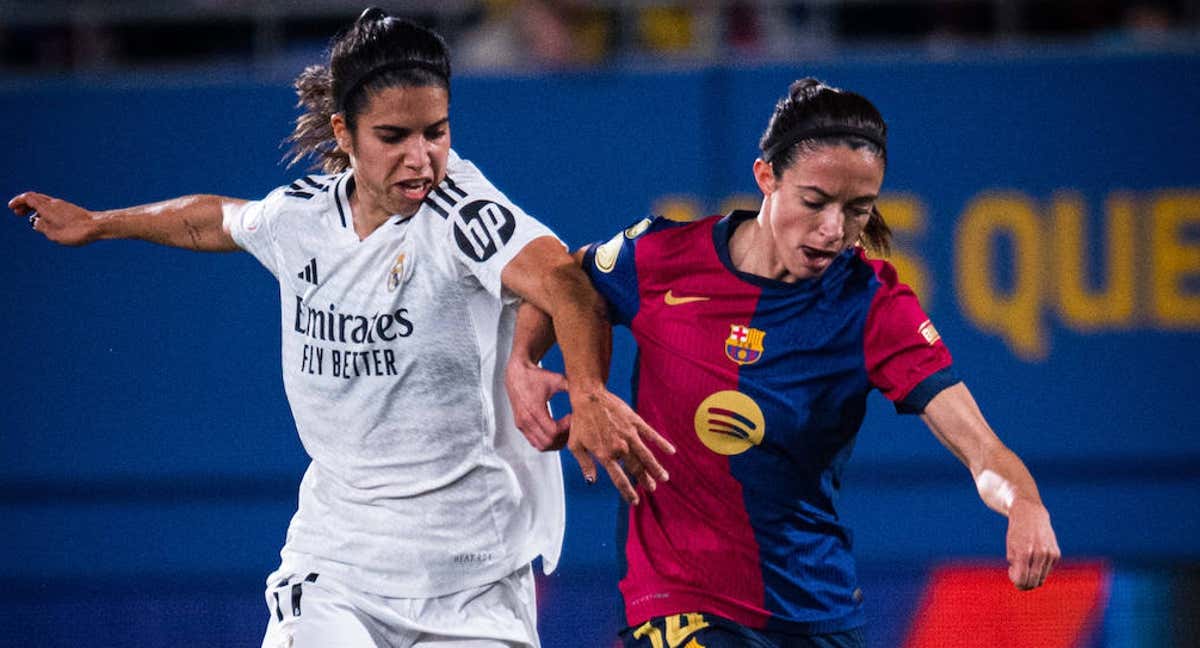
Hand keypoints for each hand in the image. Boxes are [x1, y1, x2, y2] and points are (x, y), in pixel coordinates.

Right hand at [9, 192, 100, 245]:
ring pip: (45, 202)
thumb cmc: (76, 231)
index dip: (18, 201)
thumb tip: (36, 222)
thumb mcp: (53, 234)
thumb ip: (41, 227)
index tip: (12, 207)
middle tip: (18, 212)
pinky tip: (47, 220)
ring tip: (32, 218)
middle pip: (35, 198)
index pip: (28, 197)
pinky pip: (53, 207)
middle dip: (24, 204)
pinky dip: (45, 210)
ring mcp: (64, 205)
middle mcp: (55, 203)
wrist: (98, 227)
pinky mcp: (71, 210)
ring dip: (35, 208)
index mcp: (47, 207)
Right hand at [505, 358, 570, 450]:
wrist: (516, 374)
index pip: (553, 431)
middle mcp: (526, 420)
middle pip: (548, 442)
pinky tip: (556, 432)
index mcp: (534, 409)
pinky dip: (547, 442)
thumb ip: (571, 386)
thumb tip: (587, 392)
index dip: (566, 428)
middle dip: (563, 438)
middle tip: (572, 428)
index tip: (572, 418)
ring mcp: (522, 425)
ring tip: (565, 431)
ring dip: (555, 443)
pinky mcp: (520, 426)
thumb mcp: (556, 379)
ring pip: (541, 446)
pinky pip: (535, 442)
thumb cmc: (535, 376)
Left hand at [566, 387, 674, 504]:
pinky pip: (651, 435)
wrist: (589, 397)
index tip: (635, 501)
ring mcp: (629, 435)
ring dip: (656, 468)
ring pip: (646, 456)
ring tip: (664, 478)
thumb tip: (591, 482)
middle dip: (645, 480)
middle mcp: (619, 447)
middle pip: (636, 469)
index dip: (628, 492)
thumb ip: (585, 464)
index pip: (619, 479)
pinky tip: (671, 451)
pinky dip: (662, 443)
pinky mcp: (635, 422)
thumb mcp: (575, 445)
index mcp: (604, 455)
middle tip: (652, 488)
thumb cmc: (580, 421)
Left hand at [1005, 498, 1060, 589]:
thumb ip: (1015, 565)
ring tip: (1026, 564)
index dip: (1017, 583)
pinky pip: (1048, 570)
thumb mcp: (1011, 547)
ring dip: (1033, 576)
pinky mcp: (1056, 554)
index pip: (1022, 580)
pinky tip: (1035, 557)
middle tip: (1019, 576)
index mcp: (1024, 553)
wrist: (1031, 514)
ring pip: (1042, 578)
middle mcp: (1039, 554)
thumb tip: (1022, 582)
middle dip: (1025, 584)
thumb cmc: (1017, 531)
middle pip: (1034, 582)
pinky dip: (1040, 568)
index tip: (1013, 574)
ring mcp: (1050, 554)